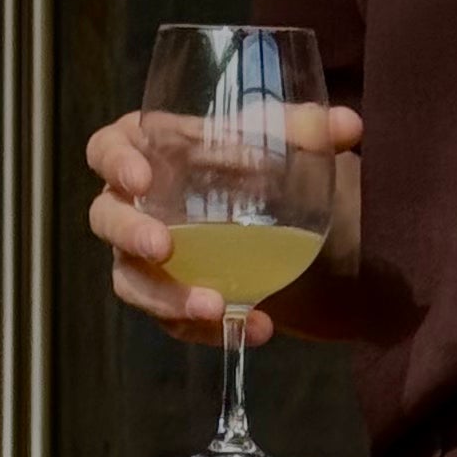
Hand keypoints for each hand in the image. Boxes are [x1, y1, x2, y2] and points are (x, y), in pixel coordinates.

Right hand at [82, 102, 363, 341]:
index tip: (139, 178)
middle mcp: (139, 206)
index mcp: (152, 153)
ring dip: (168, 298)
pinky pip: (176, 322)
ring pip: (133, 282)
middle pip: (107, 219)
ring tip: (218, 307)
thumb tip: (349, 126)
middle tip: (164, 247)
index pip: (107, 150)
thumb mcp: (287, 145)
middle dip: (130, 234)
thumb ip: (311, 130)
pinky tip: (257, 328)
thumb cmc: (266, 167)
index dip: (114, 162)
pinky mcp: (175, 301)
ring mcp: (151, 259)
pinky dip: (212, 331)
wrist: (296, 232)